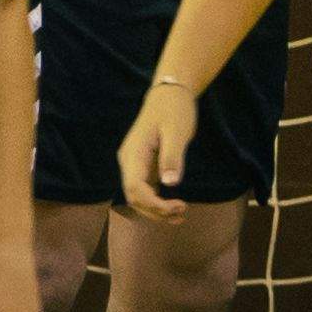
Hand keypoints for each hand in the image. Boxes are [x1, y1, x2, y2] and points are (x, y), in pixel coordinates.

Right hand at [114, 82, 197, 221]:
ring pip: (138, 197)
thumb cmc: (174, 110)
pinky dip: (157, 202)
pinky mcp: (144, 167)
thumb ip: (172, 157)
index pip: (135, 188)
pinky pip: (146, 190)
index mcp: (133, 154)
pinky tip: (173, 208)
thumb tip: (170, 183)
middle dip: (155, 211)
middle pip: (134, 197)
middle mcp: (129, 162)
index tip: (177, 207)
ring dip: (156, 211)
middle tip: (181, 214)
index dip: (153, 204)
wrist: (169, 95)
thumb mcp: (176, 132)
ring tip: (180, 216)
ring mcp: (135, 165)